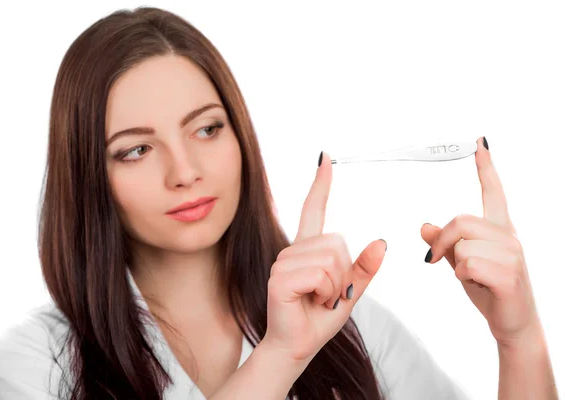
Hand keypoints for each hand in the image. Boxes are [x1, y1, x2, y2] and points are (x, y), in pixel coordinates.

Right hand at [262, 151, 386, 362]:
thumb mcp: (349, 294)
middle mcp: (293, 251)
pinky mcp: (279, 279)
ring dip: (335, 287)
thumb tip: (381, 242)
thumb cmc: (318, 319)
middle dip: (344, 275)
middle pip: (338, 243)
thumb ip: (363, 269)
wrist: (296, 347)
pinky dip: (325, 293)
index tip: (325, 158)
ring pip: (331, 260)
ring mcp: (283, 263)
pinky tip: (311, 302)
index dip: (321, 184)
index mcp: (308, 250)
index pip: (313, 209)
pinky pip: (320, 274)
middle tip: (328, 295)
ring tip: (319, 300)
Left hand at [421, 137, 540, 347]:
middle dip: (442, 241)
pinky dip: (463, 276)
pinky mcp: (508, 273)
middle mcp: (509, 236)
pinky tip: (478, 284)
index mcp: (499, 229)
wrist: (513, 323)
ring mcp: (512, 254)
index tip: (480, 143)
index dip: (486, 168)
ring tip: (473, 277)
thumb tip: (424, 226)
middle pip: (459, 220)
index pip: (493, 192)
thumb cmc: (489, 290)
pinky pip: (467, 264)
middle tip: (436, 260)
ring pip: (460, 244)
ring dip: (455, 264)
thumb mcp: (462, 263)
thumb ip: (446, 244)